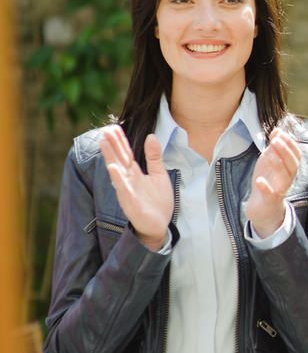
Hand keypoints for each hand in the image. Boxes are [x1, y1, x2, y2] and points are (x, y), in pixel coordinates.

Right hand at [99, 126, 172, 250]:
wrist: (159, 225)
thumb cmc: (157, 201)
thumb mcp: (158, 174)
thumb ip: (153, 156)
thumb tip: (150, 135)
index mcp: (135, 172)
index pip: (126, 153)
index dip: (120, 140)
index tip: (113, 127)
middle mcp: (128, 180)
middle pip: (119, 159)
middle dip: (112, 145)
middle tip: (105, 130)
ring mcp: (128, 191)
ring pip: (117, 171)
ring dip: (111, 157)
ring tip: (104, 143)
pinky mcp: (131, 203)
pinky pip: (124, 190)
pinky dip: (119, 179)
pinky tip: (114, 169)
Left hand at [245, 128, 301, 236]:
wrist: (262, 207)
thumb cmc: (268, 181)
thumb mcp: (270, 162)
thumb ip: (274, 148)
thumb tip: (276, 130)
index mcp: (289, 169)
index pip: (296, 155)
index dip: (290, 143)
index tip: (279, 133)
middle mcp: (288, 179)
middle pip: (293, 165)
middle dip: (285, 151)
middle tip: (274, 140)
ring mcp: (280, 190)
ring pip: (285, 178)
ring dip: (278, 166)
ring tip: (268, 154)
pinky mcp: (271, 201)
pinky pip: (271, 195)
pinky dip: (266, 188)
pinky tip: (259, 181)